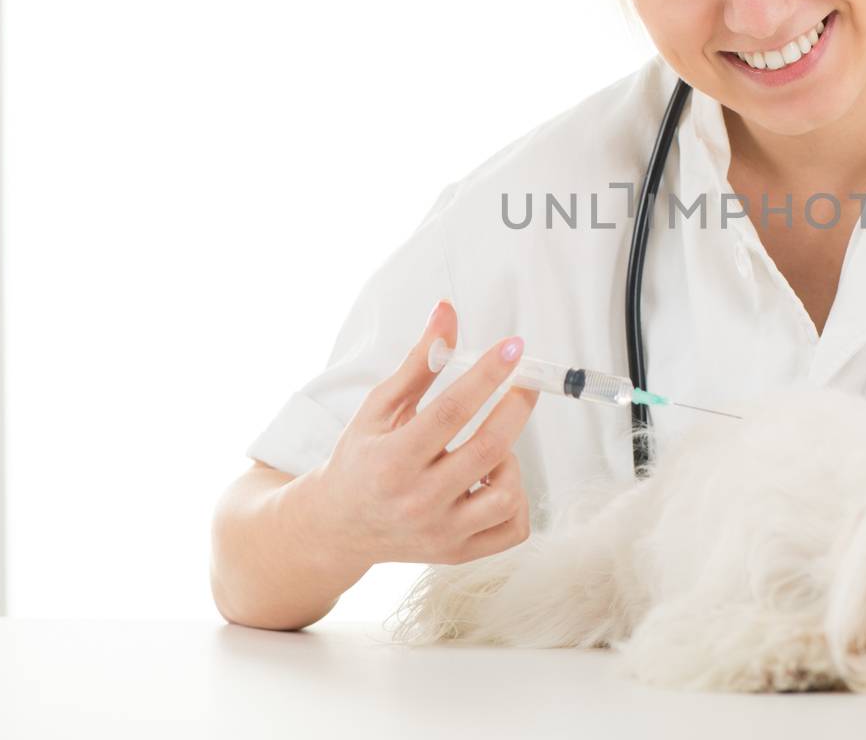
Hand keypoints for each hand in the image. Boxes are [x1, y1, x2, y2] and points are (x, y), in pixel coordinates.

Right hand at [301, 300, 538, 568]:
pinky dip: (515, 498)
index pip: (451, 412)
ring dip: (510, 459)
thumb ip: (419, 362)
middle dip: (516, 406)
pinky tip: (491, 480)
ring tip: (490, 447)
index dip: (486, 375)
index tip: (513, 347)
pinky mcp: (460, 554)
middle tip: (525, 381)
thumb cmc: (362, 456)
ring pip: (507, 493)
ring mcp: (442, 534)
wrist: (339, 526)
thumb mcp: (379, 407)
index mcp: (392, 461)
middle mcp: (417, 501)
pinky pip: (514, 527)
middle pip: (489, 449)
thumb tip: (448, 312)